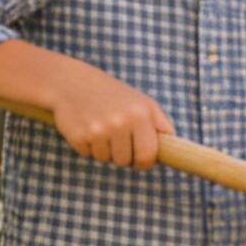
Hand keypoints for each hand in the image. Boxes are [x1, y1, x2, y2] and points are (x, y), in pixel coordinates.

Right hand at [47, 61, 172, 168]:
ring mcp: (98, 130)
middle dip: (123, 157)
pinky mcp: (78, 136)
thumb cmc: (113, 95)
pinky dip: (88, 146)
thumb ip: (160, 123)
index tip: (140, 161)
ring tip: (101, 128)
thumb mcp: (142, 102)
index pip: (148, 155)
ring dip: (104, 150)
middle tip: (117, 140)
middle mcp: (120, 123)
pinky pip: (88, 154)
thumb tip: (173, 145)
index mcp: (140, 115)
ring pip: (105, 158)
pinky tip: (86, 127)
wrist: (72, 83)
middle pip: (125, 161)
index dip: (145, 162)